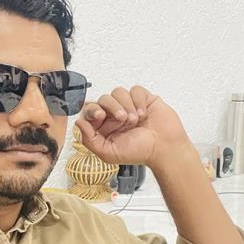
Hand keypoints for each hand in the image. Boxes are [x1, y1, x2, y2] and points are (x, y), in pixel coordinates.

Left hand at [74, 85, 191, 169]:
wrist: (164, 148)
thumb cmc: (139, 152)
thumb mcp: (109, 153)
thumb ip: (90, 140)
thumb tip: (78, 123)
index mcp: (103, 126)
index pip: (90, 110)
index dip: (93, 110)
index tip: (100, 116)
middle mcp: (114, 114)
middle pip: (103, 99)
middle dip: (112, 107)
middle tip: (122, 119)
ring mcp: (128, 105)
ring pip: (118, 92)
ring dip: (127, 105)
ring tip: (135, 120)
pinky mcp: (142, 98)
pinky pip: (135, 90)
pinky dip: (138, 101)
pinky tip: (144, 114)